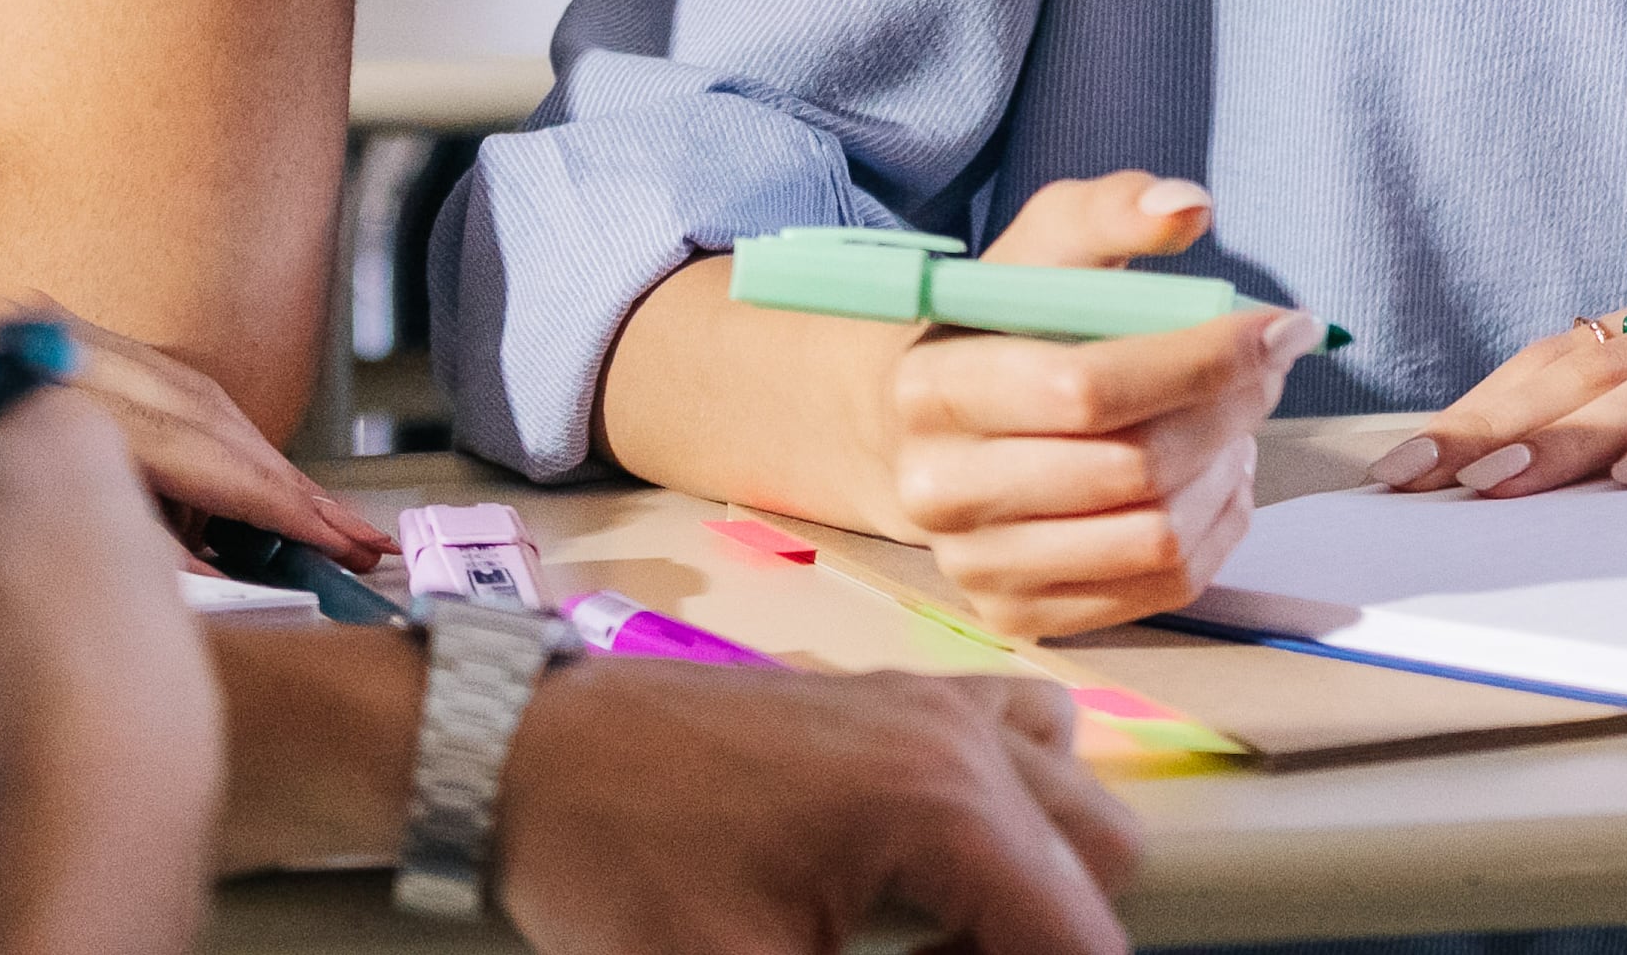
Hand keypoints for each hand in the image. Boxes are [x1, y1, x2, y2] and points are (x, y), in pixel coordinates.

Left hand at [498, 662, 1140, 954]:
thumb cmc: (618, 866)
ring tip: (935, 937)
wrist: (525, 756)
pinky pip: (1022, 739)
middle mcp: (963, 735)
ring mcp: (934, 701)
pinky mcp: (899, 696)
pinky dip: (1011, 810)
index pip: (1082, 938)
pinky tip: (926, 868)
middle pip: (1101, 863)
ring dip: (1034, 879)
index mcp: (941, 803)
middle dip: (1043, 944)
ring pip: (1074, 796)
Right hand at [883, 173, 1319, 637]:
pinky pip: (1162, 589)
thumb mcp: (1043, 248)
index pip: (1087, 387)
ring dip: (1227, 472)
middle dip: (1230, 411)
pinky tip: (1217, 477)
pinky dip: (1217, 529)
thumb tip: (1189, 208)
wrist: (928, 431)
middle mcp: (939, 491)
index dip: (1201, 358)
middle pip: (1133, 467)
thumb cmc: (1003, 327)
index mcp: (933, 387)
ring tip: (1239, 422)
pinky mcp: (1022, 615)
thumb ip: (1111, 212)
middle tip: (1270, 370)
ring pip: (1156, 536)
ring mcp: (978, 566)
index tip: (1277, 326)